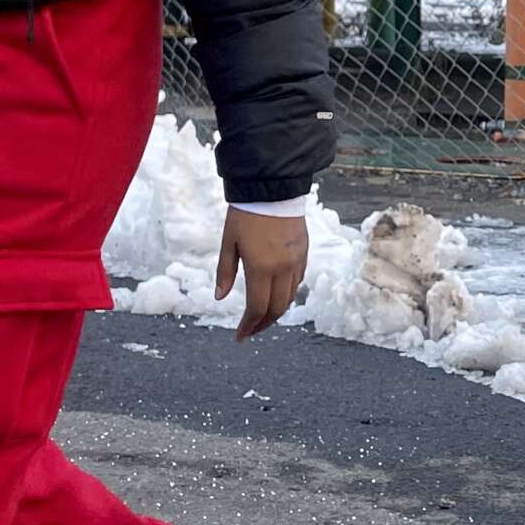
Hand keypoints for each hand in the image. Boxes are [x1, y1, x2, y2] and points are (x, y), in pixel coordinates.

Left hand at [216, 208, 307, 340]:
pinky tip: (276, 294)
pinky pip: (298, 282)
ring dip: (276, 311)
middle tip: (251, 330)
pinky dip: (287, 294)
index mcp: (261, 268)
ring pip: (290, 298)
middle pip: (277, 308)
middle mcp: (282, 269)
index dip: (249, 326)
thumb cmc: (246, 214)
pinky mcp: (304, 253)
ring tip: (262, 316)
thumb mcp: (228, 242)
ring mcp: (296, 262)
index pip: (257, 308)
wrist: (272, 188)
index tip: (240, 336)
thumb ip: (225, 272)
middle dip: (263, 324)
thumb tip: (220, 297)